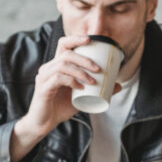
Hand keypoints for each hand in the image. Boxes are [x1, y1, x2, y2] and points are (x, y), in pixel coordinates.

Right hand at [11, 35, 122, 161]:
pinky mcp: (43, 87)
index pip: (63, 45)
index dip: (75, 39)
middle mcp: (48, 68)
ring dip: (81, 71)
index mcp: (56, 65)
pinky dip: (71, 81)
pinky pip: (58, 78)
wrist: (45, 122)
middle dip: (85, 59)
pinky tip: (80, 88)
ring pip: (63, 64)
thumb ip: (97, 89)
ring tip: (93, 81)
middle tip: (99, 69)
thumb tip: (118, 85)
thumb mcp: (82, 96)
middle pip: (66, 53)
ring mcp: (44, 77)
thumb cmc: (61, 107)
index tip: (90, 39)